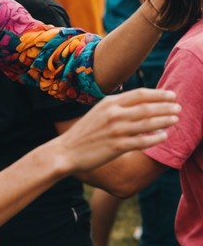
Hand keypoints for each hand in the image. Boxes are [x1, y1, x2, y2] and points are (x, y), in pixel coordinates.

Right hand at [55, 88, 179, 174]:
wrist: (66, 151)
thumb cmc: (84, 132)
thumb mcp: (98, 112)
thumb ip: (118, 107)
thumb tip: (142, 105)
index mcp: (109, 103)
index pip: (140, 94)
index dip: (159, 94)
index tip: (172, 95)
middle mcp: (113, 114)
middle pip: (148, 107)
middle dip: (166, 107)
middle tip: (178, 108)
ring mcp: (116, 130)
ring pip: (149, 123)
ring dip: (165, 121)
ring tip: (175, 120)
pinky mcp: (117, 146)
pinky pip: (144, 141)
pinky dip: (157, 138)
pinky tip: (164, 136)